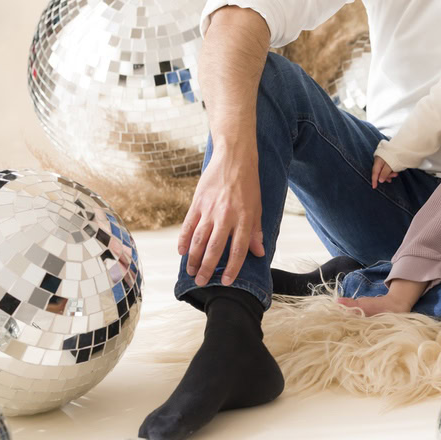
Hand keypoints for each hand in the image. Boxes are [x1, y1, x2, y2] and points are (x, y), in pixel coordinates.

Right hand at [177, 140, 265, 286]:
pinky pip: (188, 225)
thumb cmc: (248, 183)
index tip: (226, 281)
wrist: (234, 158)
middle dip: (207, 268)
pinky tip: (181, 252)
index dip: (232, 267)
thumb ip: (256, 231)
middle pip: (215, 248)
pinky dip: (183, 240)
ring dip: (193, 258)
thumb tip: (260, 253)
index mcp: (244, 217)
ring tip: (191, 271)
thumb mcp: (258, 207)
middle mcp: (226, 216)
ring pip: (199, 240)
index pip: (238, 249)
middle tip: (201, 282)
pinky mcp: (197, 203)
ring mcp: (209, 209)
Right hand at [372, 156, 396, 187]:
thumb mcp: (390, 166)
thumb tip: (380, 180)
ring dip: (389, 174)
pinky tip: (395, 172)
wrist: (402, 146)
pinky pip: (387, 167)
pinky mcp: (387, 159)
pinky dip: (390, 171)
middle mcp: (379, 160)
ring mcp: (383, 159)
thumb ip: (384, 173)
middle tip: (392, 178)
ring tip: (396, 174)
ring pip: (384, 170)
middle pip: (379, 172)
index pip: (375, 173)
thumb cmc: (395, 156)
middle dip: (385, 176)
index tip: (374, 187)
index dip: (374, 180)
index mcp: (378, 161)